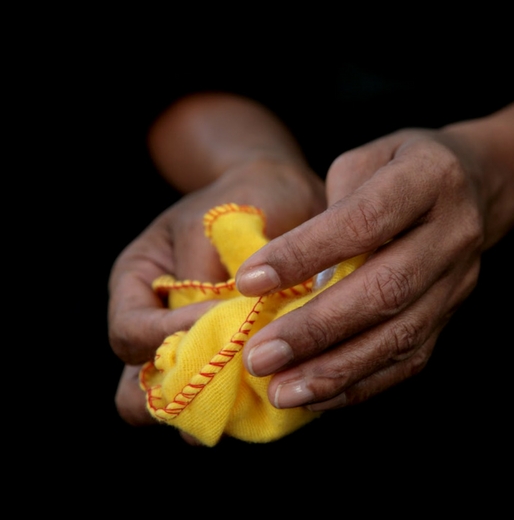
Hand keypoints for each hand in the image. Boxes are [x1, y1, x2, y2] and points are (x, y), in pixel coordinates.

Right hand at [109, 160, 325, 432]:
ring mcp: (189, 352)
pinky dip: (248, 408)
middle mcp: (155, 325)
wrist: (282, 198)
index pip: (132, 335)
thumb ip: (210, 275)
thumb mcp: (224, 220)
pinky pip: (227, 407)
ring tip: (258, 392)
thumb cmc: (248, 198)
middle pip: (134, 394)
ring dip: (213, 411)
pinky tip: (284, 388)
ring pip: (178, 412)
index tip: (227, 322)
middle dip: (177, 400)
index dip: (172, 338)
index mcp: (137, 282)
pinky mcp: (229, 367)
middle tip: (230, 384)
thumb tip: (222, 329)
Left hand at [235, 128, 489, 409]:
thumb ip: (329, 209)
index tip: (249, 281)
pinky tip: (316, 397)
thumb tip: (283, 276)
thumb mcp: (365, 160)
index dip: (306, 253)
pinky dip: (360, 385)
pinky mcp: (450, 318)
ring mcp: (457, 283)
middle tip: (259, 357)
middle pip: (387, 290)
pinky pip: (408, 361)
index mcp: (430, 178)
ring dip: (336, 371)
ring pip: (400, 337)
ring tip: (282, 392)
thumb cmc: (401, 168)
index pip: (365, 221)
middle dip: (317, 329)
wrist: (476, 187)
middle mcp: (453, 235)